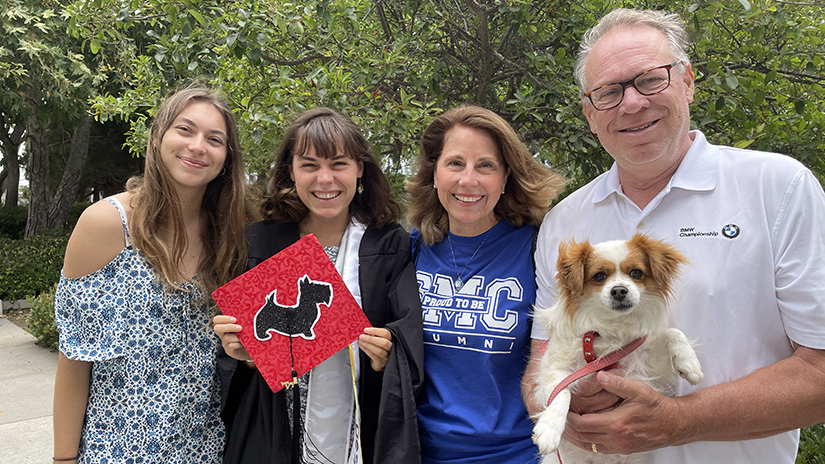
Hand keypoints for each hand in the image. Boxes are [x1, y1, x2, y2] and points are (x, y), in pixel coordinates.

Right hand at [213, 315, 250, 361]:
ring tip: (245, 337)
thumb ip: (243, 319)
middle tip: (240, 328)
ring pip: (226, 338)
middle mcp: (223, 334)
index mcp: (226, 325)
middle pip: (217, 328)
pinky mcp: (229, 351)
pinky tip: (245, 344)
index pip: (217, 320)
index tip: (235, 319)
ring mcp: (225, 343)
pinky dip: (238, 344)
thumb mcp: (246, 325)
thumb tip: (247, 309)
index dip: (223, 318)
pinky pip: (230, 346)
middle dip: (228, 327)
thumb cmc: (249, 334)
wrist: (254, 348)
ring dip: (237, 337)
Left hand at [359, 327, 392, 371]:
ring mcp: (387, 357)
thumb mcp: (379, 340)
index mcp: (391, 340)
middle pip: (384, 343)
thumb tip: (365, 331)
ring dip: (368, 345)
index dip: (376, 331)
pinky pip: (374, 356)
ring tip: (360, 341)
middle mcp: (391, 348)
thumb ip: (374, 335)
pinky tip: (361, 346)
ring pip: (379, 350)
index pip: (386, 333)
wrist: (379, 362)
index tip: (366, 330)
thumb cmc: (379, 347)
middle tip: (361, 336)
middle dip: (371, 339)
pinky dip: (366, 350)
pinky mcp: (381, 363)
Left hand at [562, 372, 680, 453]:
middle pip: (581, 436)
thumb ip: (616, 383)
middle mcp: (615, 439)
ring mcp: (619, 446)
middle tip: (559, 417)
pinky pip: (598, 449)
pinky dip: (586, 441)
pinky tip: (582, 433)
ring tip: (565, 426)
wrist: (675, 424)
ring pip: (588, 445)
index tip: (563, 407)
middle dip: (567, 427)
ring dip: (574, 436)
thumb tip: (598, 375)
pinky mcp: (623, 449)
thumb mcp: (638, 390)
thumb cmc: (657, 406)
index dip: (568, 417)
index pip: (581, 424)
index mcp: (615, 424)